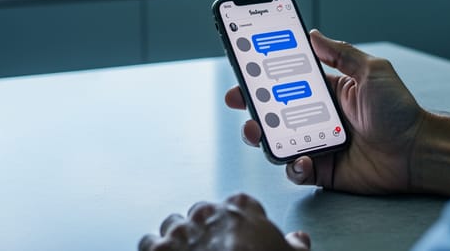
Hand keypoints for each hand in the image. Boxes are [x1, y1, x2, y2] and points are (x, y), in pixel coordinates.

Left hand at [138, 193, 310, 250]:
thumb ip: (295, 244)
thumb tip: (299, 240)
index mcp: (241, 209)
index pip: (239, 203)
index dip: (238, 220)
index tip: (240, 233)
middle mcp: (210, 213)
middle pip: (202, 212)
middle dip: (204, 227)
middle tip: (211, 247)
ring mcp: (182, 230)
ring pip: (173, 224)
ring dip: (177, 237)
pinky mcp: (158, 249)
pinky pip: (149, 242)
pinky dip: (154, 250)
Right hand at [225, 30, 449, 195]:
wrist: (417, 151)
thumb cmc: (400, 110)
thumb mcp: (372, 70)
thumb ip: (341, 54)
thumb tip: (313, 34)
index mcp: (329, 92)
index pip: (289, 81)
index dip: (266, 75)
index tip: (246, 67)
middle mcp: (319, 117)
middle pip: (276, 111)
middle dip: (253, 105)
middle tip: (238, 99)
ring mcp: (319, 143)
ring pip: (279, 141)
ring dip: (263, 136)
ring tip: (257, 130)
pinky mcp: (324, 169)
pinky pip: (298, 170)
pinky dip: (294, 166)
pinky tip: (300, 158)